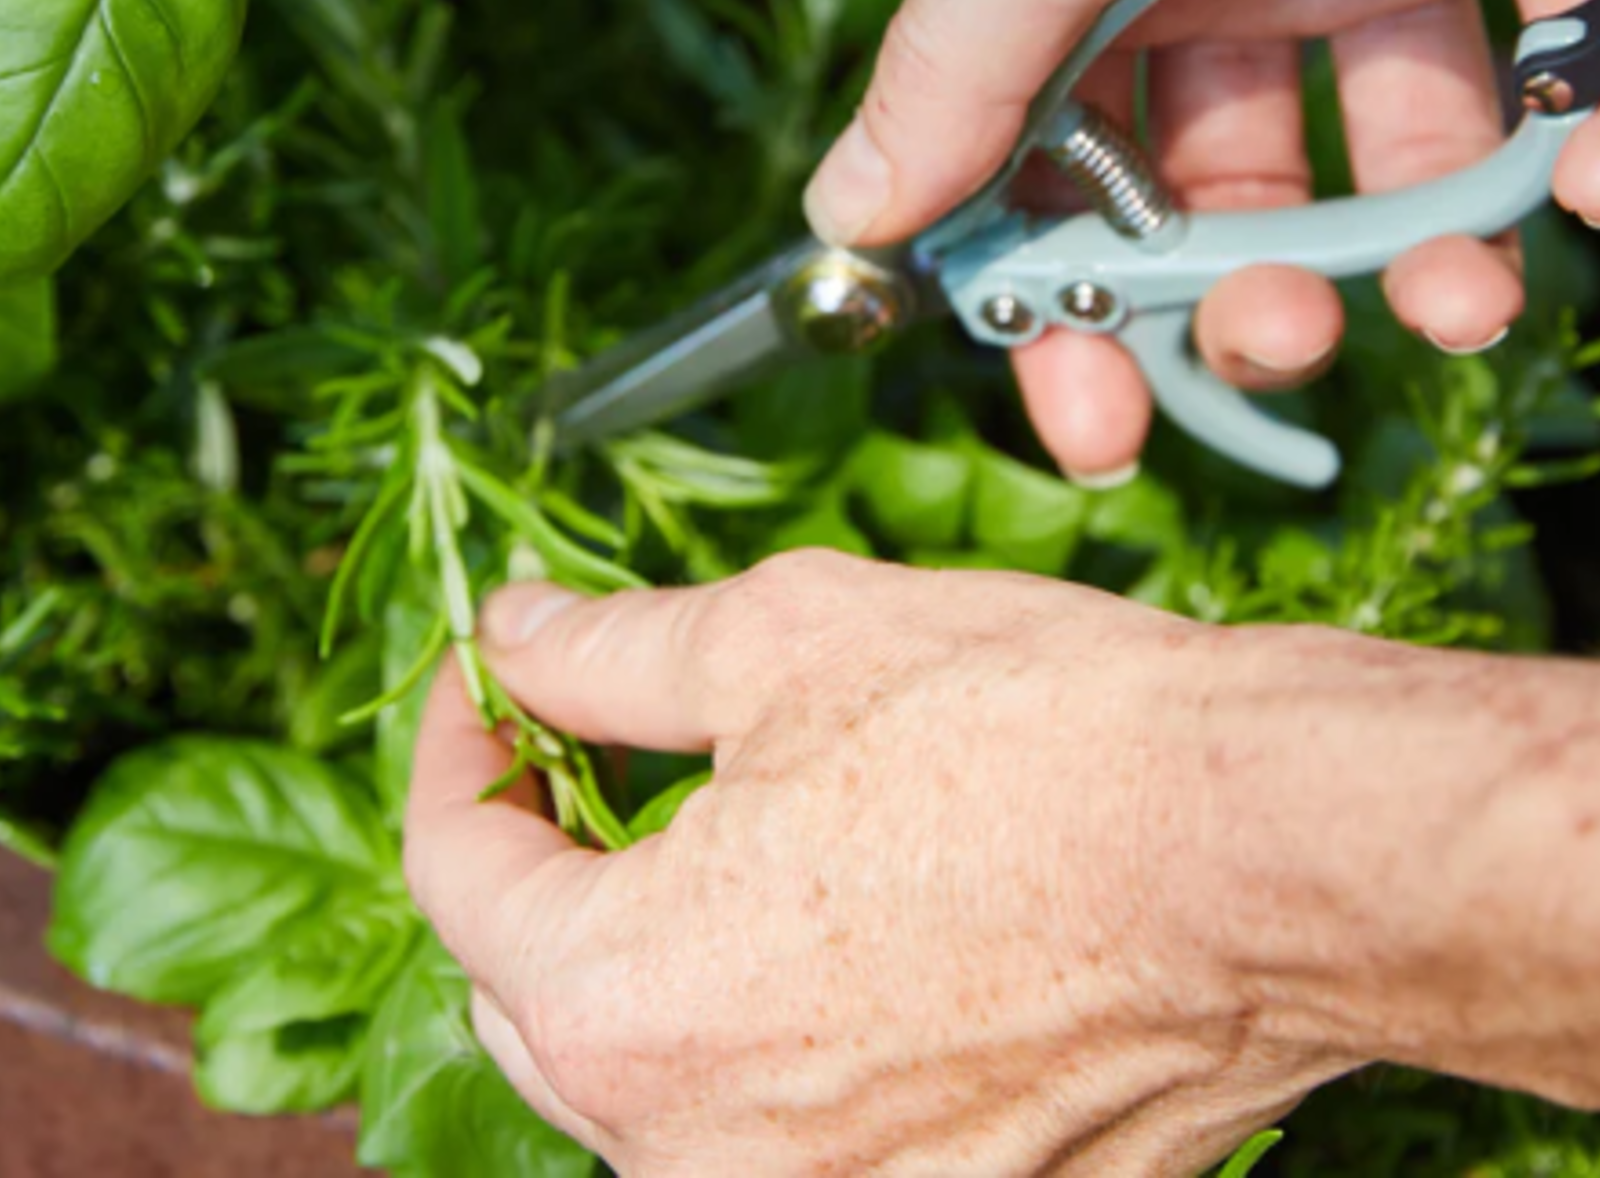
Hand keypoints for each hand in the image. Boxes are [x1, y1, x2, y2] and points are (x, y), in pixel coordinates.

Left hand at [405, 557, 1599, 1175]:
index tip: (492, 678)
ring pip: (653, 1071)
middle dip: (541, 855)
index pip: (454, 870)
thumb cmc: (1032, 735)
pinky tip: (836, 910)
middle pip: (535, 990)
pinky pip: (782, 1116)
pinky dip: (765, 1019)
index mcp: (624, 1002)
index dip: (458, 744)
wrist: (1265, 851)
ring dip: (648, 945)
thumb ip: (605, 652)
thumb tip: (514, 636)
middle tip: (590, 742)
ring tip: (719, 819)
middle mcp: (693, 1148)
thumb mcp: (778, 637)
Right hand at [805, 0, 1599, 481]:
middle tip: (1278, 346)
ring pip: (1391, 174)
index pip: (1044, 153)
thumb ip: (964, 59)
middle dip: (1241, 299)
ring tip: (1455, 299)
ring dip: (1415, 267)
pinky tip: (1580, 168)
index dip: (1057, 294)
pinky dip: (1566, 168)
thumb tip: (841, 214)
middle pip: (1218, 189)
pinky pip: (1550, 104)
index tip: (1089, 424)